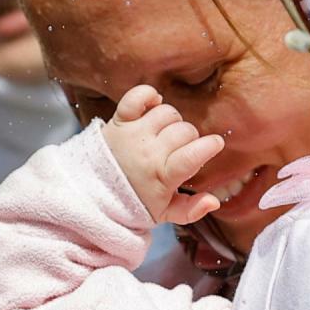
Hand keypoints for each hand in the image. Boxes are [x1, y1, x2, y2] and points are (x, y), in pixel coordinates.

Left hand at [101, 86, 224, 226]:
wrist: (93, 194)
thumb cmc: (133, 203)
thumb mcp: (163, 214)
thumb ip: (191, 210)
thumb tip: (215, 201)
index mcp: (162, 176)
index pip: (191, 156)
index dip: (209, 146)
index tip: (215, 143)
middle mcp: (148, 152)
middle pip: (184, 131)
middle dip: (190, 138)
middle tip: (181, 148)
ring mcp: (133, 134)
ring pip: (167, 113)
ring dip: (172, 120)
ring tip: (166, 134)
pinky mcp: (119, 121)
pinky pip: (136, 97)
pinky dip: (148, 95)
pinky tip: (154, 106)